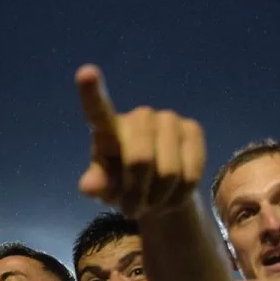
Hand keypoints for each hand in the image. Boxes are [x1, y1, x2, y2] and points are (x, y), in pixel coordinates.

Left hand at [75, 65, 204, 219]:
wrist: (156, 190)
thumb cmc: (120, 185)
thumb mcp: (104, 189)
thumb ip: (96, 185)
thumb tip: (89, 186)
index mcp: (108, 128)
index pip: (97, 110)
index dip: (91, 93)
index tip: (85, 72)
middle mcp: (139, 116)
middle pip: (140, 160)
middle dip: (137, 194)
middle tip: (132, 208)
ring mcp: (168, 120)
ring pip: (168, 172)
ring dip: (157, 199)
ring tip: (150, 201)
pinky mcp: (193, 129)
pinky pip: (190, 174)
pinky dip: (178, 196)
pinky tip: (171, 195)